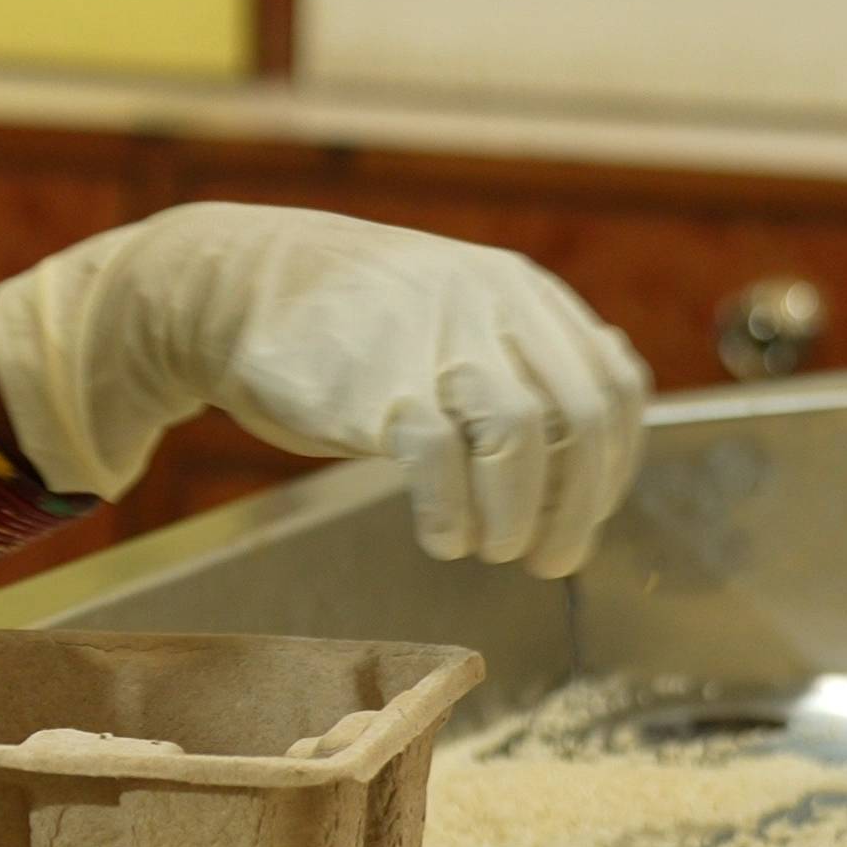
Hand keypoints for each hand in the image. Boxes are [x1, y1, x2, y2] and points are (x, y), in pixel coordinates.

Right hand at [0, 203, 649, 576]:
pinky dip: (451, 514)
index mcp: (519, 290)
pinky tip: (439, 536)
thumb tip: (609, 406)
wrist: (232, 289)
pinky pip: (438, 459)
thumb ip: (524, 352)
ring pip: (518, 437)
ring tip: (489, 547)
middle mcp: (488, 305)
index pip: (613, 384)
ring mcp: (431, 341)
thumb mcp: (453, 309)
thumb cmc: (349, 320)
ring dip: (516, 517)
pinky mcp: (374, 384)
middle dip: (578, 507)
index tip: (586, 513)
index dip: (614, 466)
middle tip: (549, 558)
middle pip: (579, 416)